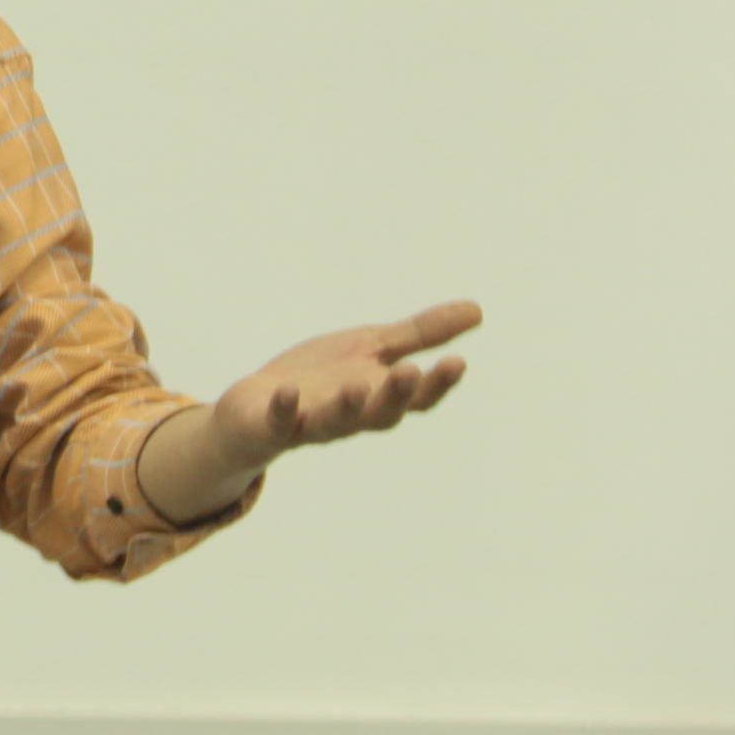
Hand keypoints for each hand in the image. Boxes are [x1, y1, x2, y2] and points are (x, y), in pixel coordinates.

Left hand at [207, 299, 478, 473]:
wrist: (256, 407)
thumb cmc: (321, 379)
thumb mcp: (372, 349)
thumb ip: (420, 335)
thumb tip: (478, 310)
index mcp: (377, 397)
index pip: (416, 397)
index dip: (437, 384)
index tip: (457, 361)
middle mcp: (350, 416)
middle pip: (380, 413)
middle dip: (396, 394)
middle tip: (411, 371)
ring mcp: (310, 423)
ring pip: (334, 422)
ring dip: (347, 406)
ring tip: (356, 385)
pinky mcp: (271, 425)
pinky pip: (279, 421)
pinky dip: (284, 409)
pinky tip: (288, 391)